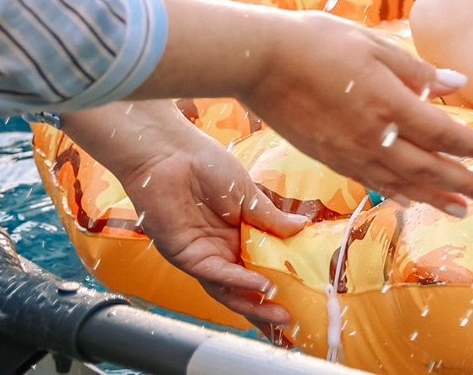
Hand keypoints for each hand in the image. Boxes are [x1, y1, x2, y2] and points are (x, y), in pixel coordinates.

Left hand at [114, 120, 310, 326]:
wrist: (171, 153)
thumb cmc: (206, 164)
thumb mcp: (248, 195)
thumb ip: (271, 218)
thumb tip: (301, 229)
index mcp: (236, 234)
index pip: (257, 266)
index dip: (277, 281)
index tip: (300, 294)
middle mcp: (219, 249)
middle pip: (242, 286)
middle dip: (264, 304)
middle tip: (289, 318)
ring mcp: (202, 254)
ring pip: (227, 288)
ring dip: (251, 302)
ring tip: (278, 312)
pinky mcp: (185, 255)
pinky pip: (214, 273)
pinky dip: (237, 281)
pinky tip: (258, 284)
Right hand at [241, 12, 472, 212]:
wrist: (260, 62)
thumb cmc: (318, 42)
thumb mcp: (374, 45)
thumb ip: (417, 71)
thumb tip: (456, 83)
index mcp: (389, 103)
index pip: (444, 134)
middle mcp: (373, 136)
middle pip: (429, 168)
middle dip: (465, 183)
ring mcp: (350, 152)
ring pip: (403, 183)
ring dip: (436, 198)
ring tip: (462, 210)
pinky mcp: (331, 158)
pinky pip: (373, 183)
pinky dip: (398, 194)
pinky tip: (413, 199)